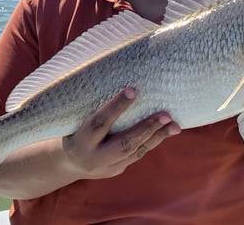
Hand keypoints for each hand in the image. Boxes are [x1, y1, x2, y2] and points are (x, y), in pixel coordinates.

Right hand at [61, 88, 180, 179]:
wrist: (69, 162)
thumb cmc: (74, 127)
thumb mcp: (76, 118)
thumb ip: (93, 104)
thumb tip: (116, 72)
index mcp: (81, 139)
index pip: (101, 122)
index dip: (116, 106)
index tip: (132, 90)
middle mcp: (94, 156)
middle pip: (124, 143)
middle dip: (146, 128)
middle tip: (166, 115)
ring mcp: (107, 167)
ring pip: (135, 151)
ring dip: (157, 136)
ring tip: (175, 125)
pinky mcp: (117, 170)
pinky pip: (137, 154)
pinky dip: (152, 141)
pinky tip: (167, 131)